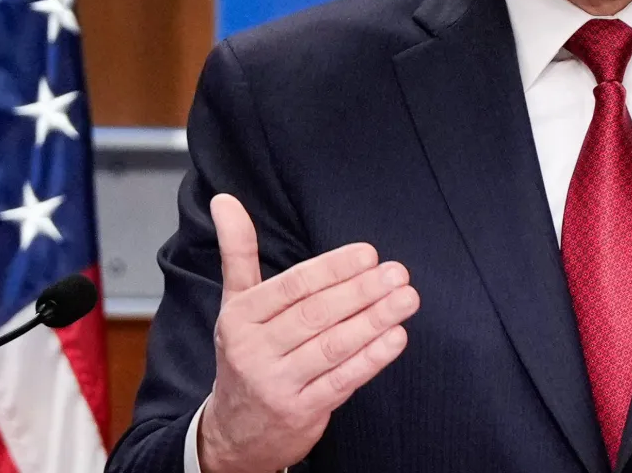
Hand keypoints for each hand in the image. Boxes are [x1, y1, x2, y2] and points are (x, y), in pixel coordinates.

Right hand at [197, 194, 420, 472]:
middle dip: (362, 291)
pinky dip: (371, 358)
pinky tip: (396, 337)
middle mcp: (254, 351)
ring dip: (374, 321)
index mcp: (241, 317)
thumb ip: (238, 251)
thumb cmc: (245, 353)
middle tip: (398, 273)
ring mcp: (277, 384)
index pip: (292, 287)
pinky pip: (342, 381)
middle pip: (316, 315)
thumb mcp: (235, 303)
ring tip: (406, 299)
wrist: (234, 431)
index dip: (333, 269)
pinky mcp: (301, 412)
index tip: (369, 254)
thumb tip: (225, 199)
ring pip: (332, 347)